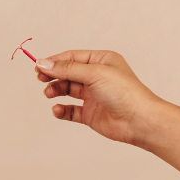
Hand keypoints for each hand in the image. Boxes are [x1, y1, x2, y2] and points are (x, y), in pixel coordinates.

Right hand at [35, 50, 163, 147]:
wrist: (141, 121)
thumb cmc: (124, 92)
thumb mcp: (94, 73)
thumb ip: (66, 69)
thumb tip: (43, 63)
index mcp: (101, 61)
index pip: (72, 57)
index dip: (54, 61)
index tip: (38, 66)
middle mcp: (97, 77)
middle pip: (67, 73)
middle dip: (53, 75)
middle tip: (40, 79)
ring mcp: (94, 96)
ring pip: (67, 90)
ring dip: (55, 90)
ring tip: (49, 94)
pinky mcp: (91, 114)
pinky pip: (71, 110)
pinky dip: (61, 110)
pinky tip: (57, 110)